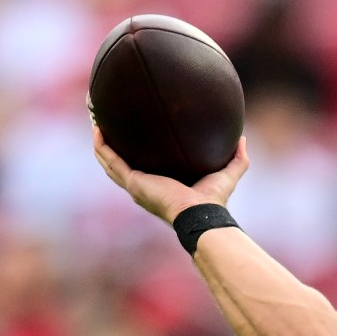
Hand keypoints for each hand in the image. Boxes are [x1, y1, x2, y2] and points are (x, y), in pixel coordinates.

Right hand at [93, 128, 249, 224]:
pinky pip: (111, 160)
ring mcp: (135, 184)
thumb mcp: (227, 173)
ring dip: (99, 141)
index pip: (140, 166)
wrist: (201, 215)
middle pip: (118, 162)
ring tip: (94, 120)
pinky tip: (97, 128)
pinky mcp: (133, 181)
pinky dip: (102, 145)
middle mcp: (142, 185)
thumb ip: (237, 157)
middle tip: (103, 122)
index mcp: (158, 184)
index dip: (132, 151)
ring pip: (108, 161)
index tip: (129, 134)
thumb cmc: (214, 201)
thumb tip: (242, 138)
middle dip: (109, 143)